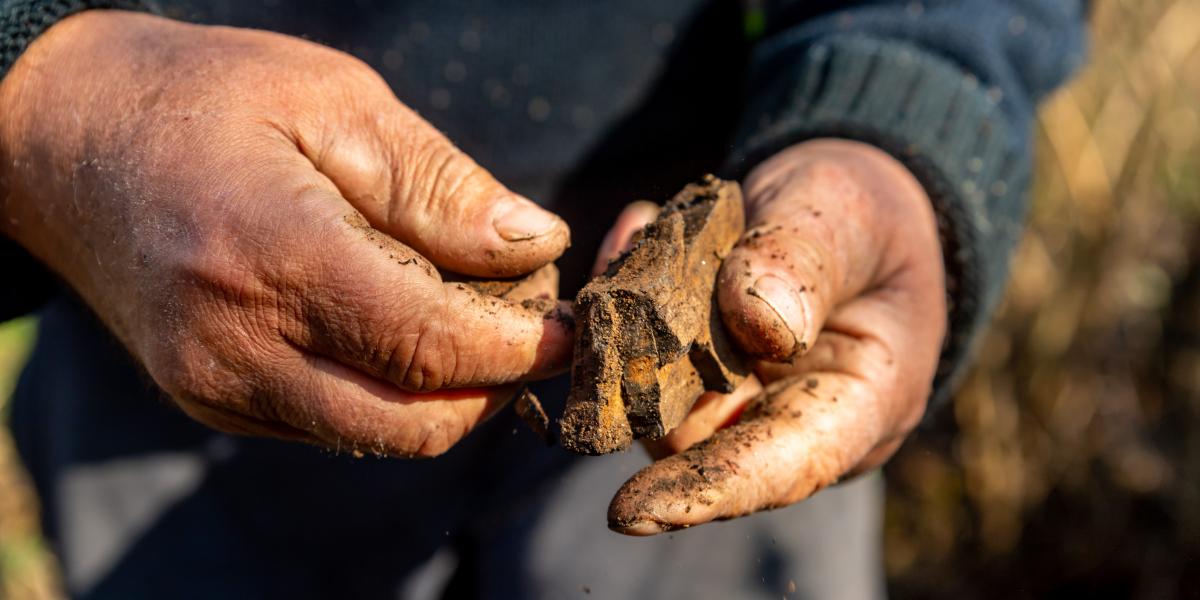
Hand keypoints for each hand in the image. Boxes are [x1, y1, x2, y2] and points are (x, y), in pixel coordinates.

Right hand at [0, 11, 572, 456]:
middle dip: (493, 386)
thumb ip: (440, 185)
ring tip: (465, 319)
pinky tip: (396, 328)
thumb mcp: (334, 102)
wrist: (64, 138)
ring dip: (444, 396)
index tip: (572, 327)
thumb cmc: (204, 97)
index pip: (434, 347)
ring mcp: (216, 383)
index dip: (522, 348)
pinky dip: (385, 393)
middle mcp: (238, 344)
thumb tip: (538, 243)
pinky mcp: (208, 398)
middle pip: (416, 422)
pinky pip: (329, 423)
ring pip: (376, 436)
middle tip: (526, 325)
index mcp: (275, 256)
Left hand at [598, 140, 945, 533]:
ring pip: (655, 399)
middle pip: (700, 437)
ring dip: (631, 327)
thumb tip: (757, 321)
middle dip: (645, 379)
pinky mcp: (693, 378)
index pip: (782, 467)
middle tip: (620, 287)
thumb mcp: (843, 212)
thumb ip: (803, 258)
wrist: (844, 207)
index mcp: (860, 402)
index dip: (706, 491)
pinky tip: (636, 234)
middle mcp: (790, 420)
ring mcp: (736, 402)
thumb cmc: (863, 212)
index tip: (627, 513)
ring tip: (640, 235)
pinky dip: (625, 304)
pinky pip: (639, 361)